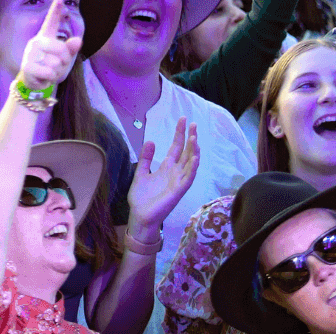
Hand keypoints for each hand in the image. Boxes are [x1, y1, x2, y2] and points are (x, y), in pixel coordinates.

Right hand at [17, 0, 81, 90]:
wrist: (35, 84)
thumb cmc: (51, 68)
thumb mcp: (64, 59)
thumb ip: (71, 49)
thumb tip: (78, 40)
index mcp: (46, 37)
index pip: (52, 21)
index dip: (56, 9)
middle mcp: (37, 42)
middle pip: (62, 49)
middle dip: (65, 60)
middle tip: (57, 65)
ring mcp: (30, 53)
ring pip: (56, 63)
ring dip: (57, 72)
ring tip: (49, 72)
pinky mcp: (27, 66)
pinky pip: (49, 72)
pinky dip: (51, 78)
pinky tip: (44, 77)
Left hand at [127, 118, 200, 232]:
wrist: (140, 216)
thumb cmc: (142, 197)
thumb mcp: (141, 173)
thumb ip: (146, 158)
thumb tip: (151, 141)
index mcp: (166, 168)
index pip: (176, 148)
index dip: (180, 134)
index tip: (183, 119)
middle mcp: (175, 173)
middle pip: (186, 152)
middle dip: (190, 138)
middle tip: (193, 123)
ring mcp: (178, 181)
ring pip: (190, 163)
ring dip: (193, 151)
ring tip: (194, 137)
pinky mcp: (178, 191)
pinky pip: (188, 178)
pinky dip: (192, 168)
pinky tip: (195, 157)